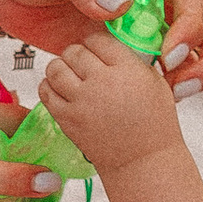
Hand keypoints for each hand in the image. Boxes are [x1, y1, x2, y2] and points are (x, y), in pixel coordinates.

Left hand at [0, 0, 202, 96]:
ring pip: (184, 50)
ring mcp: (134, 22)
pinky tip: (135, 107)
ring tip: (167, 100)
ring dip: (186, 77)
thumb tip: (122, 6)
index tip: (167, 56)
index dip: (190, 24)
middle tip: (180, 88)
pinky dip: (154, 89)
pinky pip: (149, 70)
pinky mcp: (115, 48)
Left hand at [34, 30, 187, 177]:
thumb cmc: (154, 125)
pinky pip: (46, 92)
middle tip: (81, 62)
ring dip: (60, 67)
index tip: (96, 48)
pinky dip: (49, 86)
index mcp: (128, 70)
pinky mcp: (67, 119)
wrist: (142, 162)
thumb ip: (133, 60)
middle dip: (77, 54)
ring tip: (69, 73)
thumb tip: (112, 43)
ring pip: (56, 68)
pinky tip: (59, 90)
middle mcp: (103, 82)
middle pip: (75, 52)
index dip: (95, 42)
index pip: (99, 40)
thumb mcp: (156, 83)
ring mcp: (82, 101)